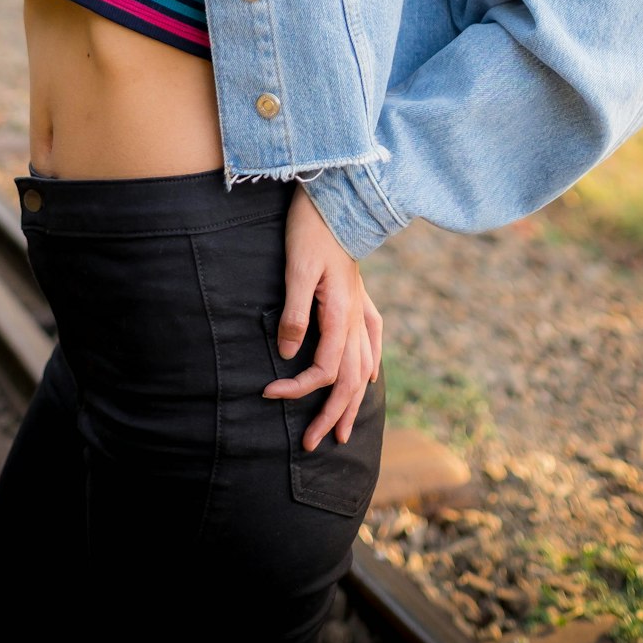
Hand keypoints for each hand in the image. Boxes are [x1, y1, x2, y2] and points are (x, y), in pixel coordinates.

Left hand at [262, 183, 383, 451]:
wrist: (334, 199)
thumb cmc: (309, 230)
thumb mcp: (296, 270)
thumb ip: (294, 315)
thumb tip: (289, 357)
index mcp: (341, 313)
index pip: (324, 368)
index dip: (298, 388)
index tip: (268, 393)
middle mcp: (356, 317)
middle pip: (350, 380)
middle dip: (331, 415)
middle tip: (311, 444)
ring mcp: (362, 308)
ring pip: (364, 367)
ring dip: (353, 402)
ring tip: (343, 431)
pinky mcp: (360, 297)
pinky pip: (373, 340)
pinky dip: (371, 364)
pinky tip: (370, 377)